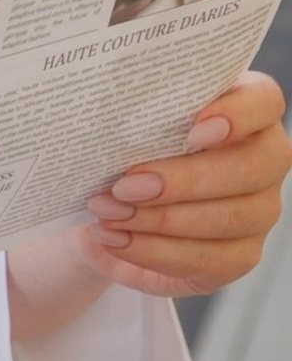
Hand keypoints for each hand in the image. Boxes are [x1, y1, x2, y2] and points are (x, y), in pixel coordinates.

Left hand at [78, 69, 289, 295]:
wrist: (106, 201)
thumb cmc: (121, 144)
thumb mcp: (120, 119)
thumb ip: (128, 108)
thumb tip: (95, 108)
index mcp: (242, 109)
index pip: (265, 101)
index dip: (239, 113)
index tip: (194, 126)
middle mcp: (262, 159)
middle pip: (250, 168)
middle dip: (184, 180)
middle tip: (125, 186)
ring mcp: (258, 209)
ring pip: (230, 218)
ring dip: (161, 219)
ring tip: (107, 213)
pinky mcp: (241, 254)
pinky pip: (210, 259)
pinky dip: (156, 251)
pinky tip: (116, 238)